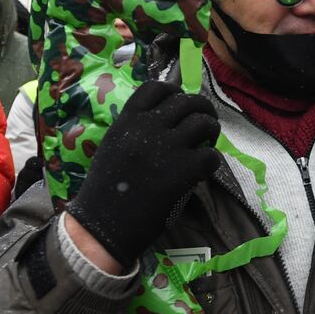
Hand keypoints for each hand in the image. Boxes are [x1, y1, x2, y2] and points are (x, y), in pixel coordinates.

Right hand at [66, 81, 221, 267]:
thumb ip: (136, 130)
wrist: (101, 225)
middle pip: (187, 101)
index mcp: (126, 120)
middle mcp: (147, 128)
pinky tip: (203, 171)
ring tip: (207, 144)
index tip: (181, 104)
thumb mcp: (113, 146)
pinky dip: (212, 162)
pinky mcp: (182, 170)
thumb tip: (168, 121)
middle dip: (202, 109)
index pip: (156, 87)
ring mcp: (166, 148)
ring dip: (212, 131)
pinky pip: (211, 155)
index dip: (175, 92)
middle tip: (205, 123)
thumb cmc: (105, 190)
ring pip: (204, 123)